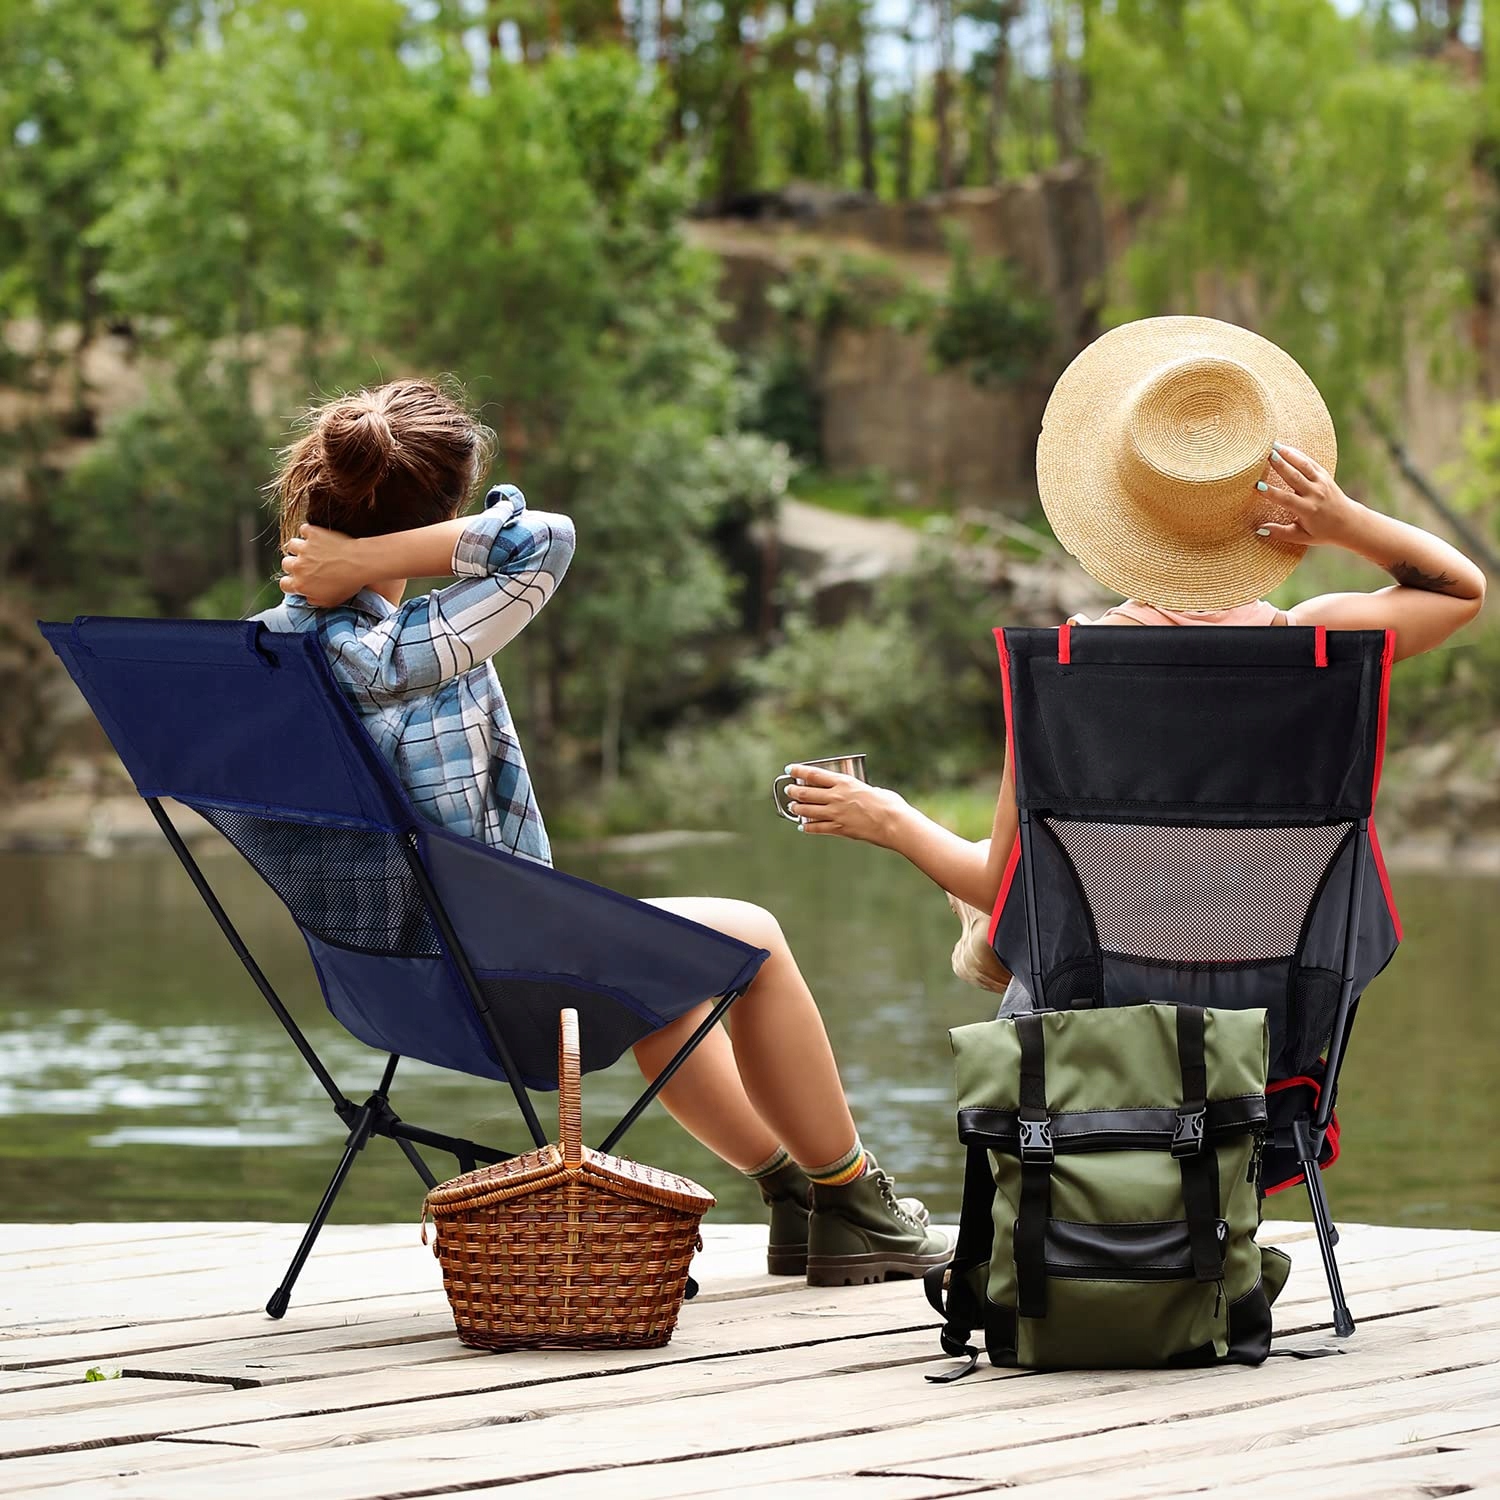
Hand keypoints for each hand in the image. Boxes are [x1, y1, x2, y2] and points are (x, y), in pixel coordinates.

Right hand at [279, 524, 368, 607]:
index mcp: (301, 584)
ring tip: (310, 549)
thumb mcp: (330, 601)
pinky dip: (309, 532)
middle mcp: (298, 566)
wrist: (359, 564)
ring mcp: (304, 548)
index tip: (298, 581)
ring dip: (299, 547)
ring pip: (292, 545)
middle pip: (286, 564)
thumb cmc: (347, 584)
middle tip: (307, 565)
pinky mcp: (313, 534)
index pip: (284, 584)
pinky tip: (317, 536)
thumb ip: (314, 600)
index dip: (290, 583)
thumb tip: (308, 597)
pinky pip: (304, 530)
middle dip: (294, 564)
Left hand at [783, 764, 905, 845]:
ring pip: (807, 810)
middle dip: (793, 791)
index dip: (798, 771)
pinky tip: (803, 827)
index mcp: (845, 782)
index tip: (789, 768)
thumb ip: (861, 790)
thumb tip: (862, 792)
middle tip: (789, 790)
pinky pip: (817, 828)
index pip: (814, 774)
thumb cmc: (889, 804)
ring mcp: (836, 813)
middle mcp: (836, 797)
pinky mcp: (839, 829)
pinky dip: (808, 827)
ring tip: (793, 807)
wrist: (894, 823)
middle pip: (806, 792)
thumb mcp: (873, 789)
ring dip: (796, 808)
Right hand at [1254, 443, 1361, 547]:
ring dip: (1288, 454)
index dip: (1271, 493)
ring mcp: (1321, 482)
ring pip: (1303, 466)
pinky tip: (1285, 447)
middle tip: (1266, 453)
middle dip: (1280, 464)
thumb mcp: (1301, 538)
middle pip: (1295, 477)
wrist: (1349, 523)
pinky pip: (1310, 462)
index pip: (1287, 499)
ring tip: (1273, 445)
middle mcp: (1315, 494)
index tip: (1257, 485)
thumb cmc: (1322, 532)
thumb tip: (1259, 529)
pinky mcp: (1324, 475)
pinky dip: (1297, 454)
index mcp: (1308, 510)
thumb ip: (1280, 533)